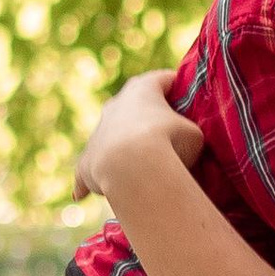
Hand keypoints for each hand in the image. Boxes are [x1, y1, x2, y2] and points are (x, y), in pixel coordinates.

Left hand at [73, 72, 204, 205]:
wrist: (131, 167)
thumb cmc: (168, 141)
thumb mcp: (193, 134)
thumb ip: (186, 132)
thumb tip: (181, 146)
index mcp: (142, 89)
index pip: (164, 80)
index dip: (178, 87)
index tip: (188, 97)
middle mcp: (115, 105)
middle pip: (132, 106)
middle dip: (148, 118)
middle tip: (167, 135)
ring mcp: (97, 133)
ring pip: (110, 137)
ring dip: (123, 148)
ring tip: (140, 167)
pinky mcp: (86, 161)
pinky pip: (87, 170)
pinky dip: (88, 181)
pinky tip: (81, 195)